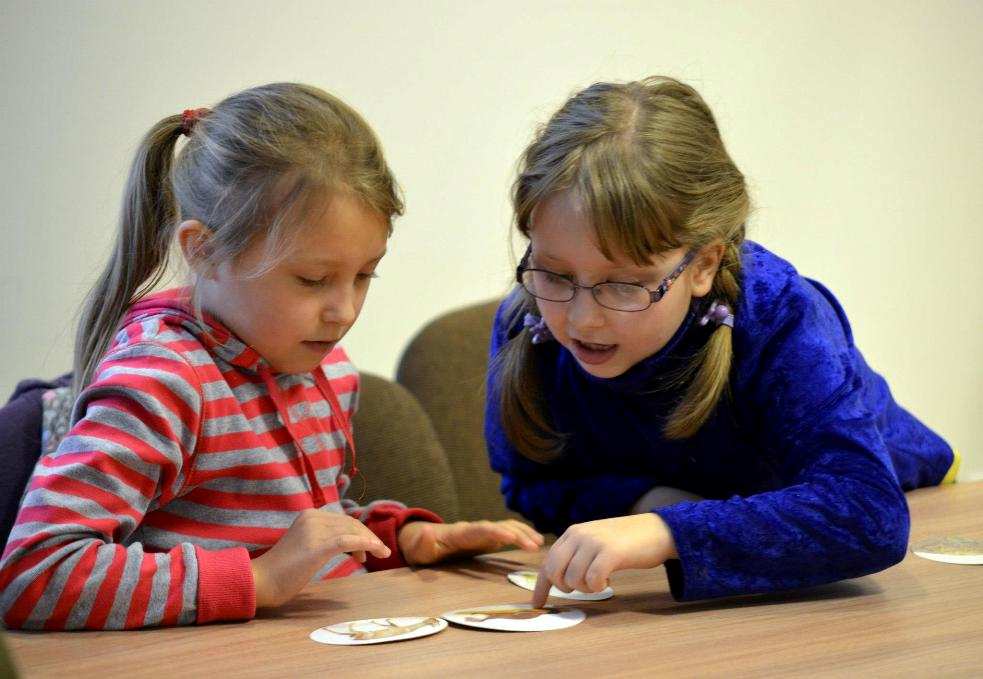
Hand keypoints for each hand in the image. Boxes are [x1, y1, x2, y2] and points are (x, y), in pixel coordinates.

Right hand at [250, 509, 390, 608]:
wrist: (262, 581)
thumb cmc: (282, 570)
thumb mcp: (306, 546)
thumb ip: (323, 540)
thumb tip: (346, 543)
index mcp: (310, 515)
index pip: (343, 520)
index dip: (360, 532)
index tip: (368, 548)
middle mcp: (313, 518)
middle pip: (350, 524)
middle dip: (368, 536)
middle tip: (379, 552)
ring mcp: (314, 531)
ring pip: (352, 531)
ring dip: (371, 542)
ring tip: (381, 554)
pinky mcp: (317, 546)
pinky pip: (347, 541)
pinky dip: (365, 544)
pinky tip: (375, 550)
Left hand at [398, 519, 543, 565]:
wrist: (423, 539)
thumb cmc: (421, 546)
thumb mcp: (419, 546)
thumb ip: (424, 541)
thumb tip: (428, 532)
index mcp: (460, 532)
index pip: (480, 529)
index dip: (496, 531)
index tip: (510, 536)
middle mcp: (475, 528)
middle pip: (499, 526)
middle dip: (517, 533)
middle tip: (535, 546)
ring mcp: (482, 532)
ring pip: (506, 527)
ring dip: (523, 533)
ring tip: (540, 544)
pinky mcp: (487, 538)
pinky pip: (508, 533)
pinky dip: (522, 535)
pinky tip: (535, 543)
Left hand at [531, 513, 676, 607]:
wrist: (657, 530)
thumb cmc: (626, 541)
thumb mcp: (595, 541)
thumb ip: (577, 554)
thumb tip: (559, 579)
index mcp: (572, 533)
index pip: (548, 561)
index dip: (541, 586)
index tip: (537, 603)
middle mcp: (579, 535)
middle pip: (555, 572)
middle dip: (565, 587)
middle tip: (583, 587)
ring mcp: (594, 542)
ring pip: (573, 579)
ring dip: (586, 588)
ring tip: (600, 581)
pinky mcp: (610, 552)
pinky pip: (592, 580)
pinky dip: (598, 587)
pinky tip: (608, 581)